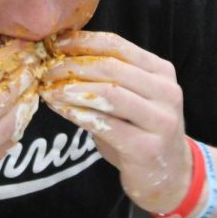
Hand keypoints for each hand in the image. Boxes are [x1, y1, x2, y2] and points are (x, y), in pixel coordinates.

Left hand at [38, 31, 189, 212]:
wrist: (169, 175)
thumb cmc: (140, 132)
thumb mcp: (131, 98)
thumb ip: (107, 78)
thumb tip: (61, 59)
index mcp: (161, 71)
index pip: (118, 45)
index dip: (83, 42)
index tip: (56, 43)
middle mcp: (166, 92)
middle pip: (112, 67)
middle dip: (73, 66)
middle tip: (47, 71)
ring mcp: (160, 120)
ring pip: (110, 93)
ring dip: (73, 89)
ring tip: (49, 90)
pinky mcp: (147, 148)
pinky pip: (105, 125)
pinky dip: (78, 114)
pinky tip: (60, 110)